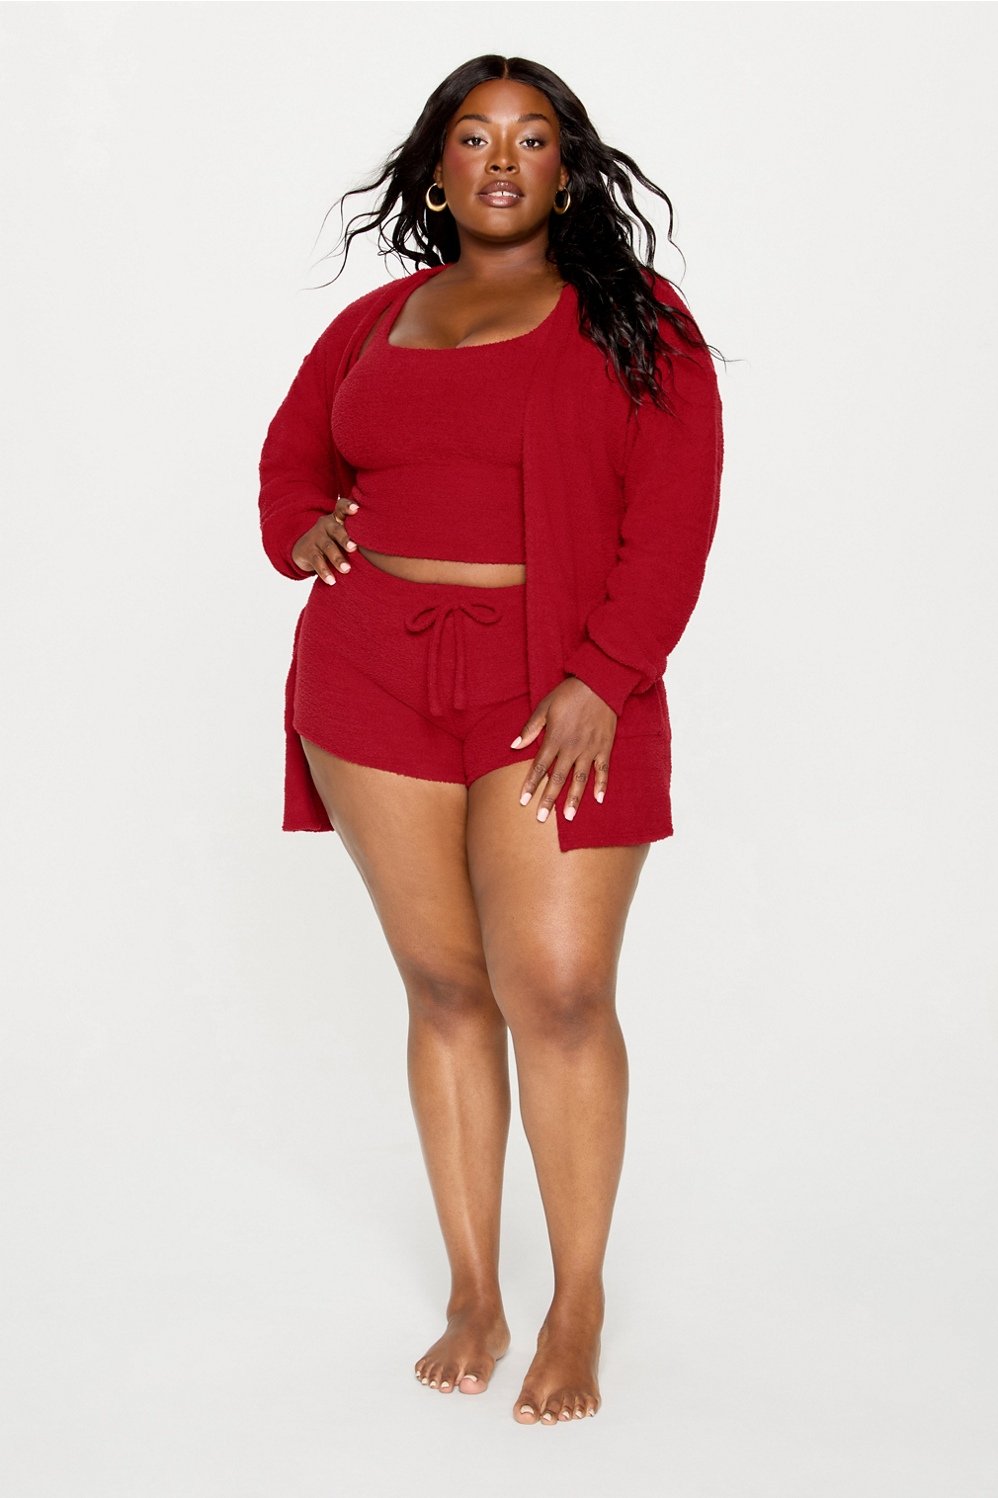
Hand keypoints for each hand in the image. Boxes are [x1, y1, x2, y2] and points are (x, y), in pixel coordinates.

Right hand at [291, 498, 360, 583]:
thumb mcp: (342, 534)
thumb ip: (358, 534)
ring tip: (347, 569)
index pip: (341, 507)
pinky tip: (332, 581)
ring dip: (337, 558)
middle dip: (345, 539)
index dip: (348, 507)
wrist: (302, 548)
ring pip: (327, 547)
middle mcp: (325, 525)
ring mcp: (315, 537)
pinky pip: (316, 561)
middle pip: (336, 530)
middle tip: (354, 548)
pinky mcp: (307, 551)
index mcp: (337, 519)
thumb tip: (388, 547)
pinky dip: (324, 572)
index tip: (357, 509)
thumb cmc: (332, 541)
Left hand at [510, 676, 616, 822]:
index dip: (530, 785)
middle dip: (549, 799)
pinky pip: (603, 770)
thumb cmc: (569, 694)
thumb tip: (514, 746)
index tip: (522, 801)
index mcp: (555, 738)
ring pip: (580, 778)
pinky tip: (598, 799)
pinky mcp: (605, 747)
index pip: (539, 767)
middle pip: (557, 778)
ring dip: (574, 798)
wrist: (600, 683)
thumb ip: (530, 728)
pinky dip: (601, 785)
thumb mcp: (544, 706)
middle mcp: (572, 747)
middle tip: (541, 818)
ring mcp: (590, 749)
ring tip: (569, 817)